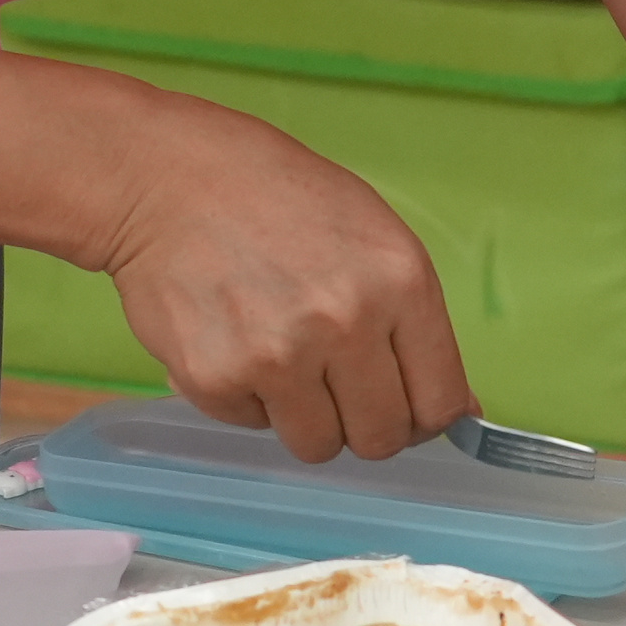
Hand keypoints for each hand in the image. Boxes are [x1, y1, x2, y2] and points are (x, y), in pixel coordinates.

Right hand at [89, 90, 474, 461]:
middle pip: (382, 438)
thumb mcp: (373, 234)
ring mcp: (279, 356)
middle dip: (365, 425)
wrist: (168, 179)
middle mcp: (346, 322)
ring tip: (282, 355)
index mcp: (400, 281)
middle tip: (337, 387)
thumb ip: (416, 322)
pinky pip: (254, 425)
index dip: (425, 418)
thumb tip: (457, 412)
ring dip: (306, 416)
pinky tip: (235, 338)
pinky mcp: (217, 379)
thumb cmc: (275, 197)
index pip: (440, 402)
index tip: (407, 411)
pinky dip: (247, 397)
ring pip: (319, 446)